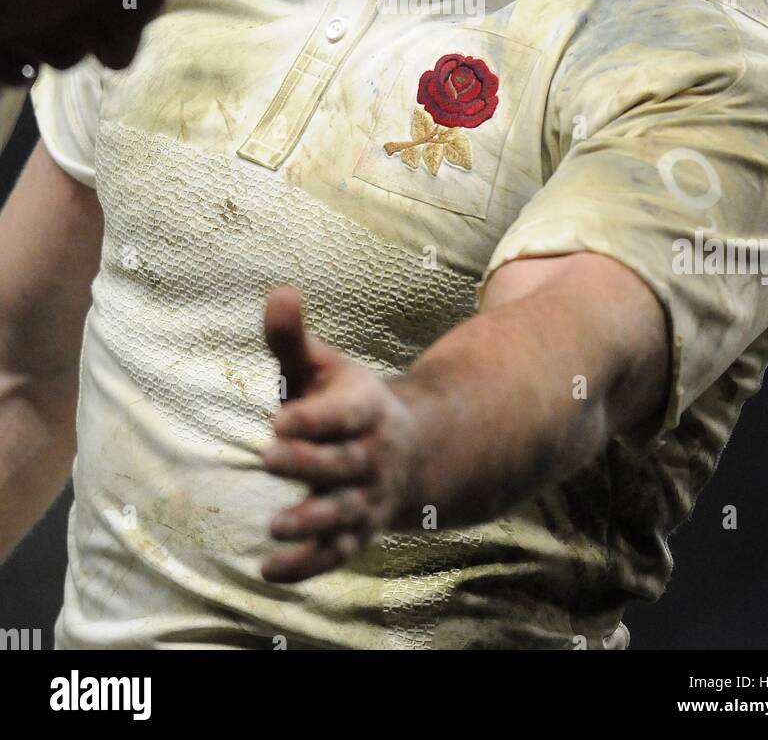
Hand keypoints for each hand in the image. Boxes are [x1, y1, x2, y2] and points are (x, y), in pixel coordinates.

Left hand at [259, 284, 422, 582]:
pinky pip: (336, 555)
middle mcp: (371, 456)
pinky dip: (306, 567)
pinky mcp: (356, 533)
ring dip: (311, 521)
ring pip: (343, 514)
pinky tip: (268, 569)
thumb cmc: (345, 402)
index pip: (346, 414)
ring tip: (274, 525)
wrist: (408, 451)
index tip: (279, 418)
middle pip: (344, 464)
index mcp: (365, 408)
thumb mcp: (323, 365)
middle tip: (269, 456)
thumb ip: (292, 336)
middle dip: (308, 463)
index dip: (315, 418)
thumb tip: (279, 290)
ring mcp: (366, 498)